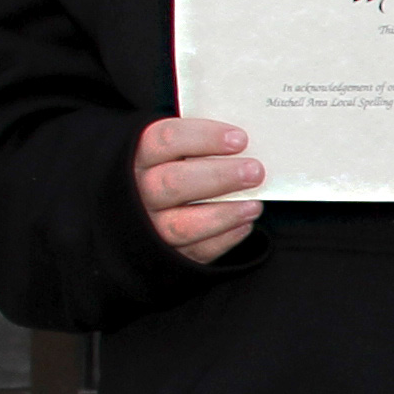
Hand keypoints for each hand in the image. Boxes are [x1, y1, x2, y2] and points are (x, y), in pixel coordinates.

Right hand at [135, 117, 262, 260]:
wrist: (155, 211)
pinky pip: (197, 251)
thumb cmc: (176, 171)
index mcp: (139, 157)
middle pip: (174, 182)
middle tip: (254, 171)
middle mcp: (138, 192)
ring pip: (183, 224)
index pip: (165, 140)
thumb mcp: (178, 152)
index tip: (240, 139)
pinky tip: (244, 224)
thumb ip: (203, 145)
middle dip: (219, 176)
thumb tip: (243, 143)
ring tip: (254, 204)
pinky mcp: (168, 255)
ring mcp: (150, 227)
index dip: (204, 137)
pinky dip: (224, 238)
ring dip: (225, 213)